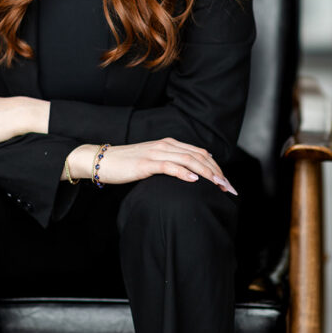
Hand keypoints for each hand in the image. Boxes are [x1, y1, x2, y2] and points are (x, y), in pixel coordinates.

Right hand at [69, 138, 236, 193]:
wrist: (103, 161)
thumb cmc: (127, 165)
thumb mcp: (153, 163)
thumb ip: (170, 165)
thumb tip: (189, 176)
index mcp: (169, 144)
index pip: (200, 153)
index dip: (217, 166)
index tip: (226, 183)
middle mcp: (165, 145)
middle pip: (199, 156)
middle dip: (217, 172)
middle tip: (228, 188)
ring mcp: (156, 153)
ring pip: (189, 160)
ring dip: (207, 173)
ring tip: (218, 185)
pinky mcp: (146, 163)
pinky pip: (169, 166)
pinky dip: (184, 172)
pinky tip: (194, 180)